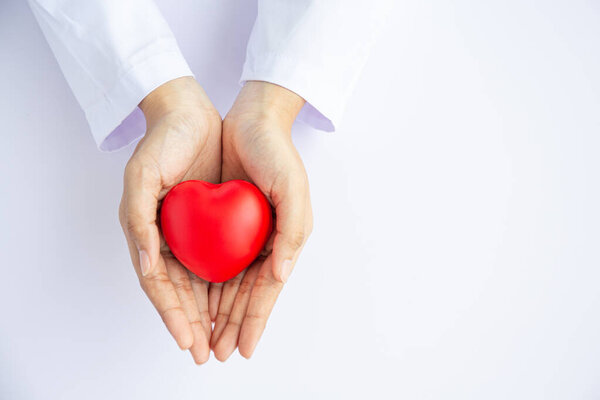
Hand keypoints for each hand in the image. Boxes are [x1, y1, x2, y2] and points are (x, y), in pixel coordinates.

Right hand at [118, 77, 219, 363]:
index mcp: (147, 234)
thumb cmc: (162, 142)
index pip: (160, 285)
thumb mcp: (140, 176)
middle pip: (182, 292)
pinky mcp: (211, 223)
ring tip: (226, 340)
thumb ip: (138, 221)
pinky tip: (235, 303)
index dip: (172, 315)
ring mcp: (190, 233)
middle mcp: (168, 239)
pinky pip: (219, 260)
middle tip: (210, 354)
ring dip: (212, 313)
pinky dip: (225, 284)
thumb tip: (146, 265)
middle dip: (195, 324)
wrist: (190, 113)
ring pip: (202, 283)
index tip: (187, 341)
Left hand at [209, 81, 312, 359]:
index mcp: (284, 240)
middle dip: (232, 325)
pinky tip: (195, 301)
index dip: (255, 321)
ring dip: (216, 313)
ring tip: (204, 339)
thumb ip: (293, 232)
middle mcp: (263, 243)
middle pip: (245, 295)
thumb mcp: (293, 188)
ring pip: (227, 284)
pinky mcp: (222, 222)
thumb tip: (280, 275)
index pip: (266, 290)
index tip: (243, 349)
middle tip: (217, 353)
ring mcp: (242, 235)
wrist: (251, 120)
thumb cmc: (276, 153)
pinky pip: (212, 260)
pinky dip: (205, 284)